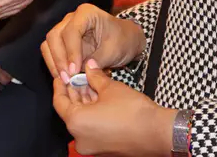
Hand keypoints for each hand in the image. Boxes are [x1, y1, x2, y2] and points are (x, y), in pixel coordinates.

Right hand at [42, 4, 145, 79]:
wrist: (125, 40)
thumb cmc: (122, 40)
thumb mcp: (115, 50)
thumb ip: (98, 60)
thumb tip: (82, 71)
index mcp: (86, 14)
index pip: (71, 31)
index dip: (71, 52)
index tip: (75, 71)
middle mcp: (71, 18)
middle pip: (54, 36)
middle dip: (59, 59)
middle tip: (67, 79)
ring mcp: (65, 29)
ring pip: (49, 45)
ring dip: (54, 64)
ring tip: (65, 80)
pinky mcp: (63, 41)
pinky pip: (51, 52)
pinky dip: (55, 65)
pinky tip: (64, 78)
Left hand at [52, 62, 175, 156]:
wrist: (157, 133)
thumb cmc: (132, 111)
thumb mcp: (110, 87)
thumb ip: (94, 76)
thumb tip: (89, 67)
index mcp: (76, 123)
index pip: (59, 101)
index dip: (61, 85)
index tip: (63, 75)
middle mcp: (80, 138)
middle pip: (71, 111)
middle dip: (75, 92)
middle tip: (79, 76)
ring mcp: (92, 146)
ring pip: (83, 120)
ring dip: (86, 102)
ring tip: (92, 84)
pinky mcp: (104, 149)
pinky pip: (93, 129)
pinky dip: (94, 114)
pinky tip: (101, 98)